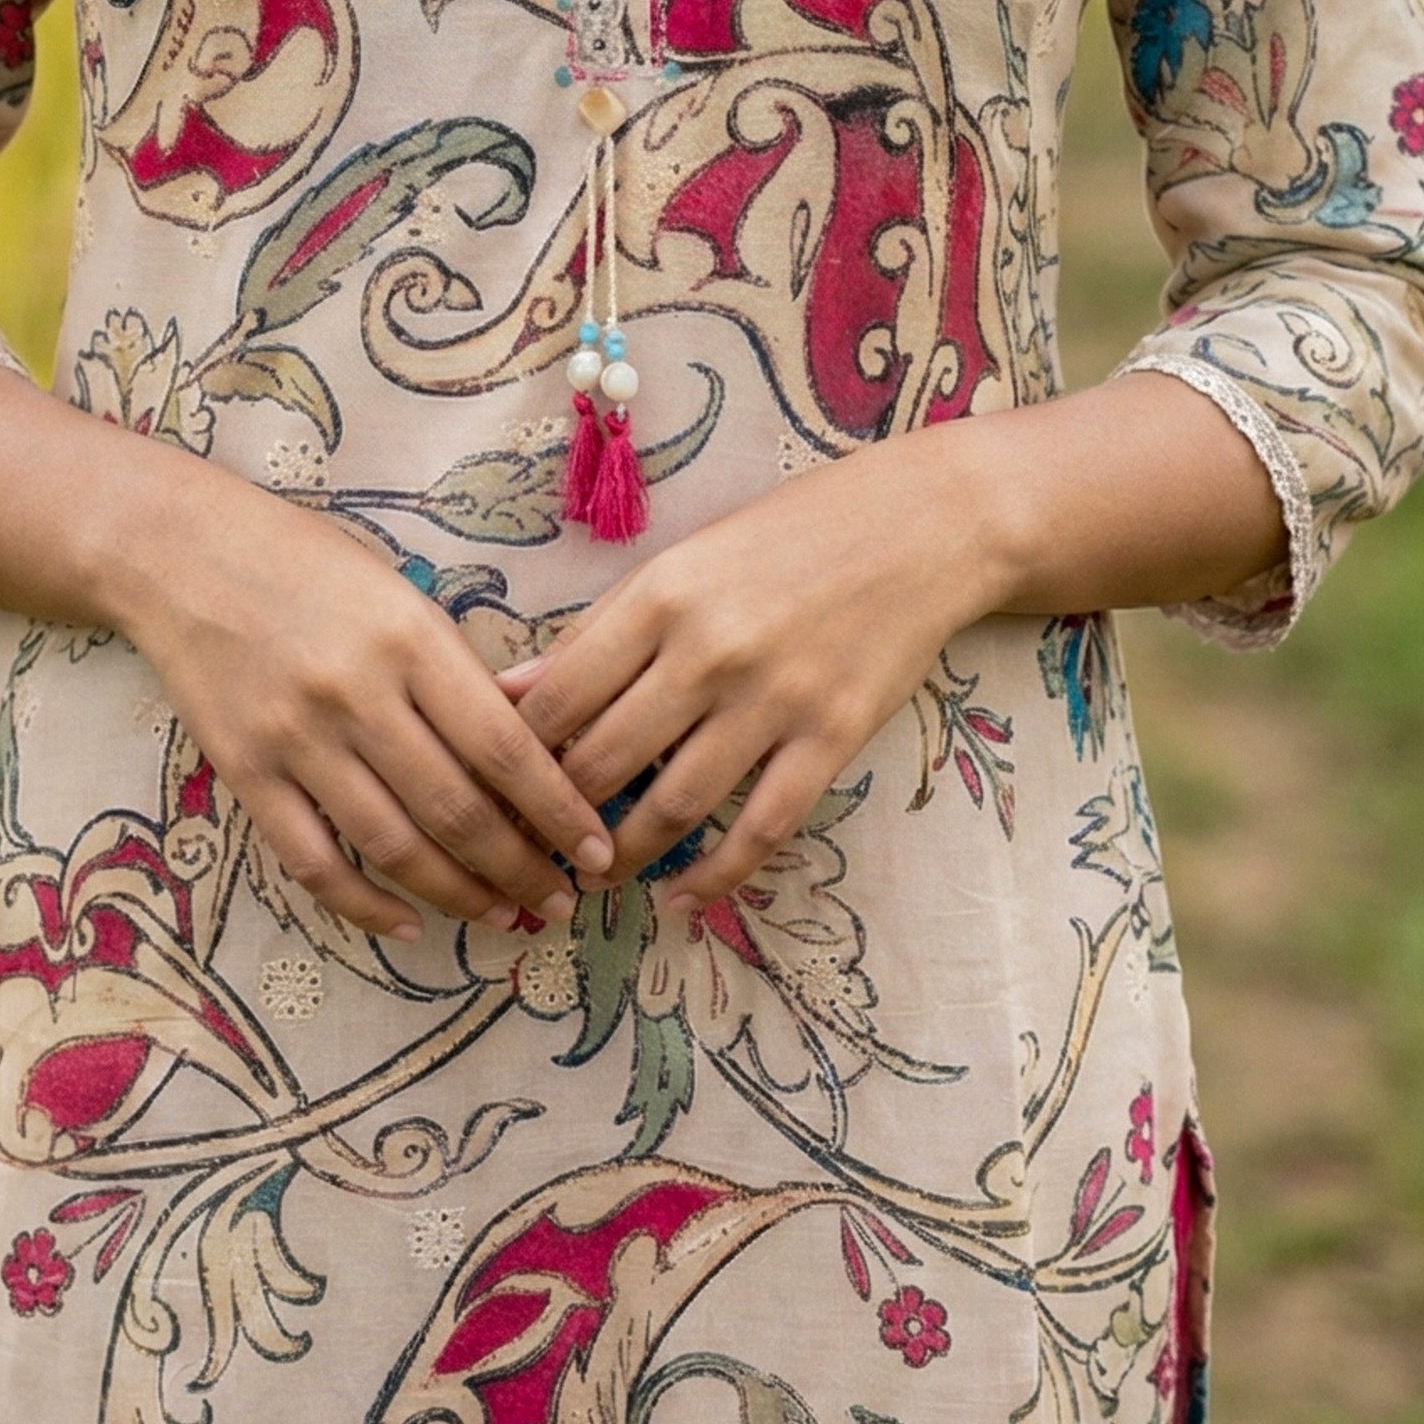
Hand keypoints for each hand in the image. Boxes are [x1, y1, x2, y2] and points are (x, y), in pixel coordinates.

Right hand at [112, 453, 619, 941]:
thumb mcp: (398, 592)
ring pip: (394, 845)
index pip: (504, 746)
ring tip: (504, 915)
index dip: (558, 810)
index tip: (597, 849)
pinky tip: (408, 924)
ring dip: (459, 894)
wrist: (180, 552)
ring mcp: (297, 739)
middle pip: (457, 808)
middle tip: (561, 901)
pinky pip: (313, 860)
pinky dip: (364, 904)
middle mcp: (357, 694)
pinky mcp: (246, 772)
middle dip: (521, 866)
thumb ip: (453, 669)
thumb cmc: (306, 562)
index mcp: (410, 638)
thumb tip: (523, 756)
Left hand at [499, 376, 1286, 910]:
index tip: (499, 783)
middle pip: (601, 760)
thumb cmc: (793, 532)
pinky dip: (715, 874)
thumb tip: (515, 690)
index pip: (558, 696)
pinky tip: (683, 898)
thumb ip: (605, 628)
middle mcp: (708, 650)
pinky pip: (761, 828)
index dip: (515, 754)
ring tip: (595, 877)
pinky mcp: (831, 738)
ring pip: (671, 806)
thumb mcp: (687, 556)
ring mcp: (772, 699)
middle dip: (558, 816)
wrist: (924, 524)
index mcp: (660, 595)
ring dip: (622, 855)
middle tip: (537, 845)